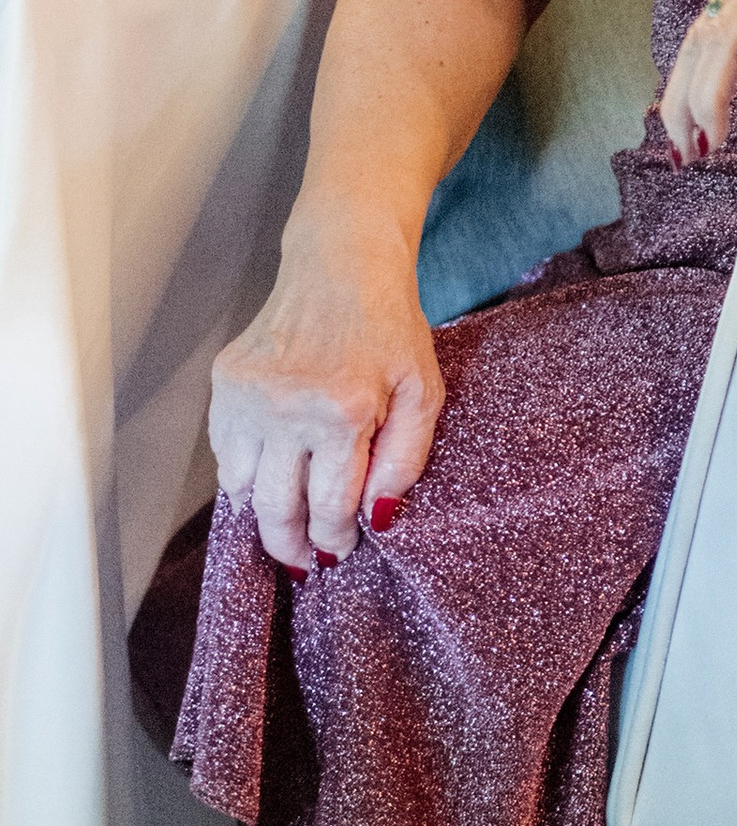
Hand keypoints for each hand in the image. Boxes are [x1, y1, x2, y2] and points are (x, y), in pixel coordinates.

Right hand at [208, 210, 442, 571]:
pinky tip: (271, 470)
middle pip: (277, 510)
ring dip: (263, 513)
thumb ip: (406, 459)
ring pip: (243, 490)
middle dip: (292, 547)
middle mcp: (289, 407)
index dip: (335, 539)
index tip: (341, 550)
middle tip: (306, 562)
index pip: (330, 507)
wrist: (342, 262)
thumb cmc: (389, 328)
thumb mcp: (423, 389)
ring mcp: (249, 395)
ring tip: (287, 519)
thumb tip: (378, 519)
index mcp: (345, 410)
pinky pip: (225, 454)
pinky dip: (244, 473)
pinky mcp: (225, 383)